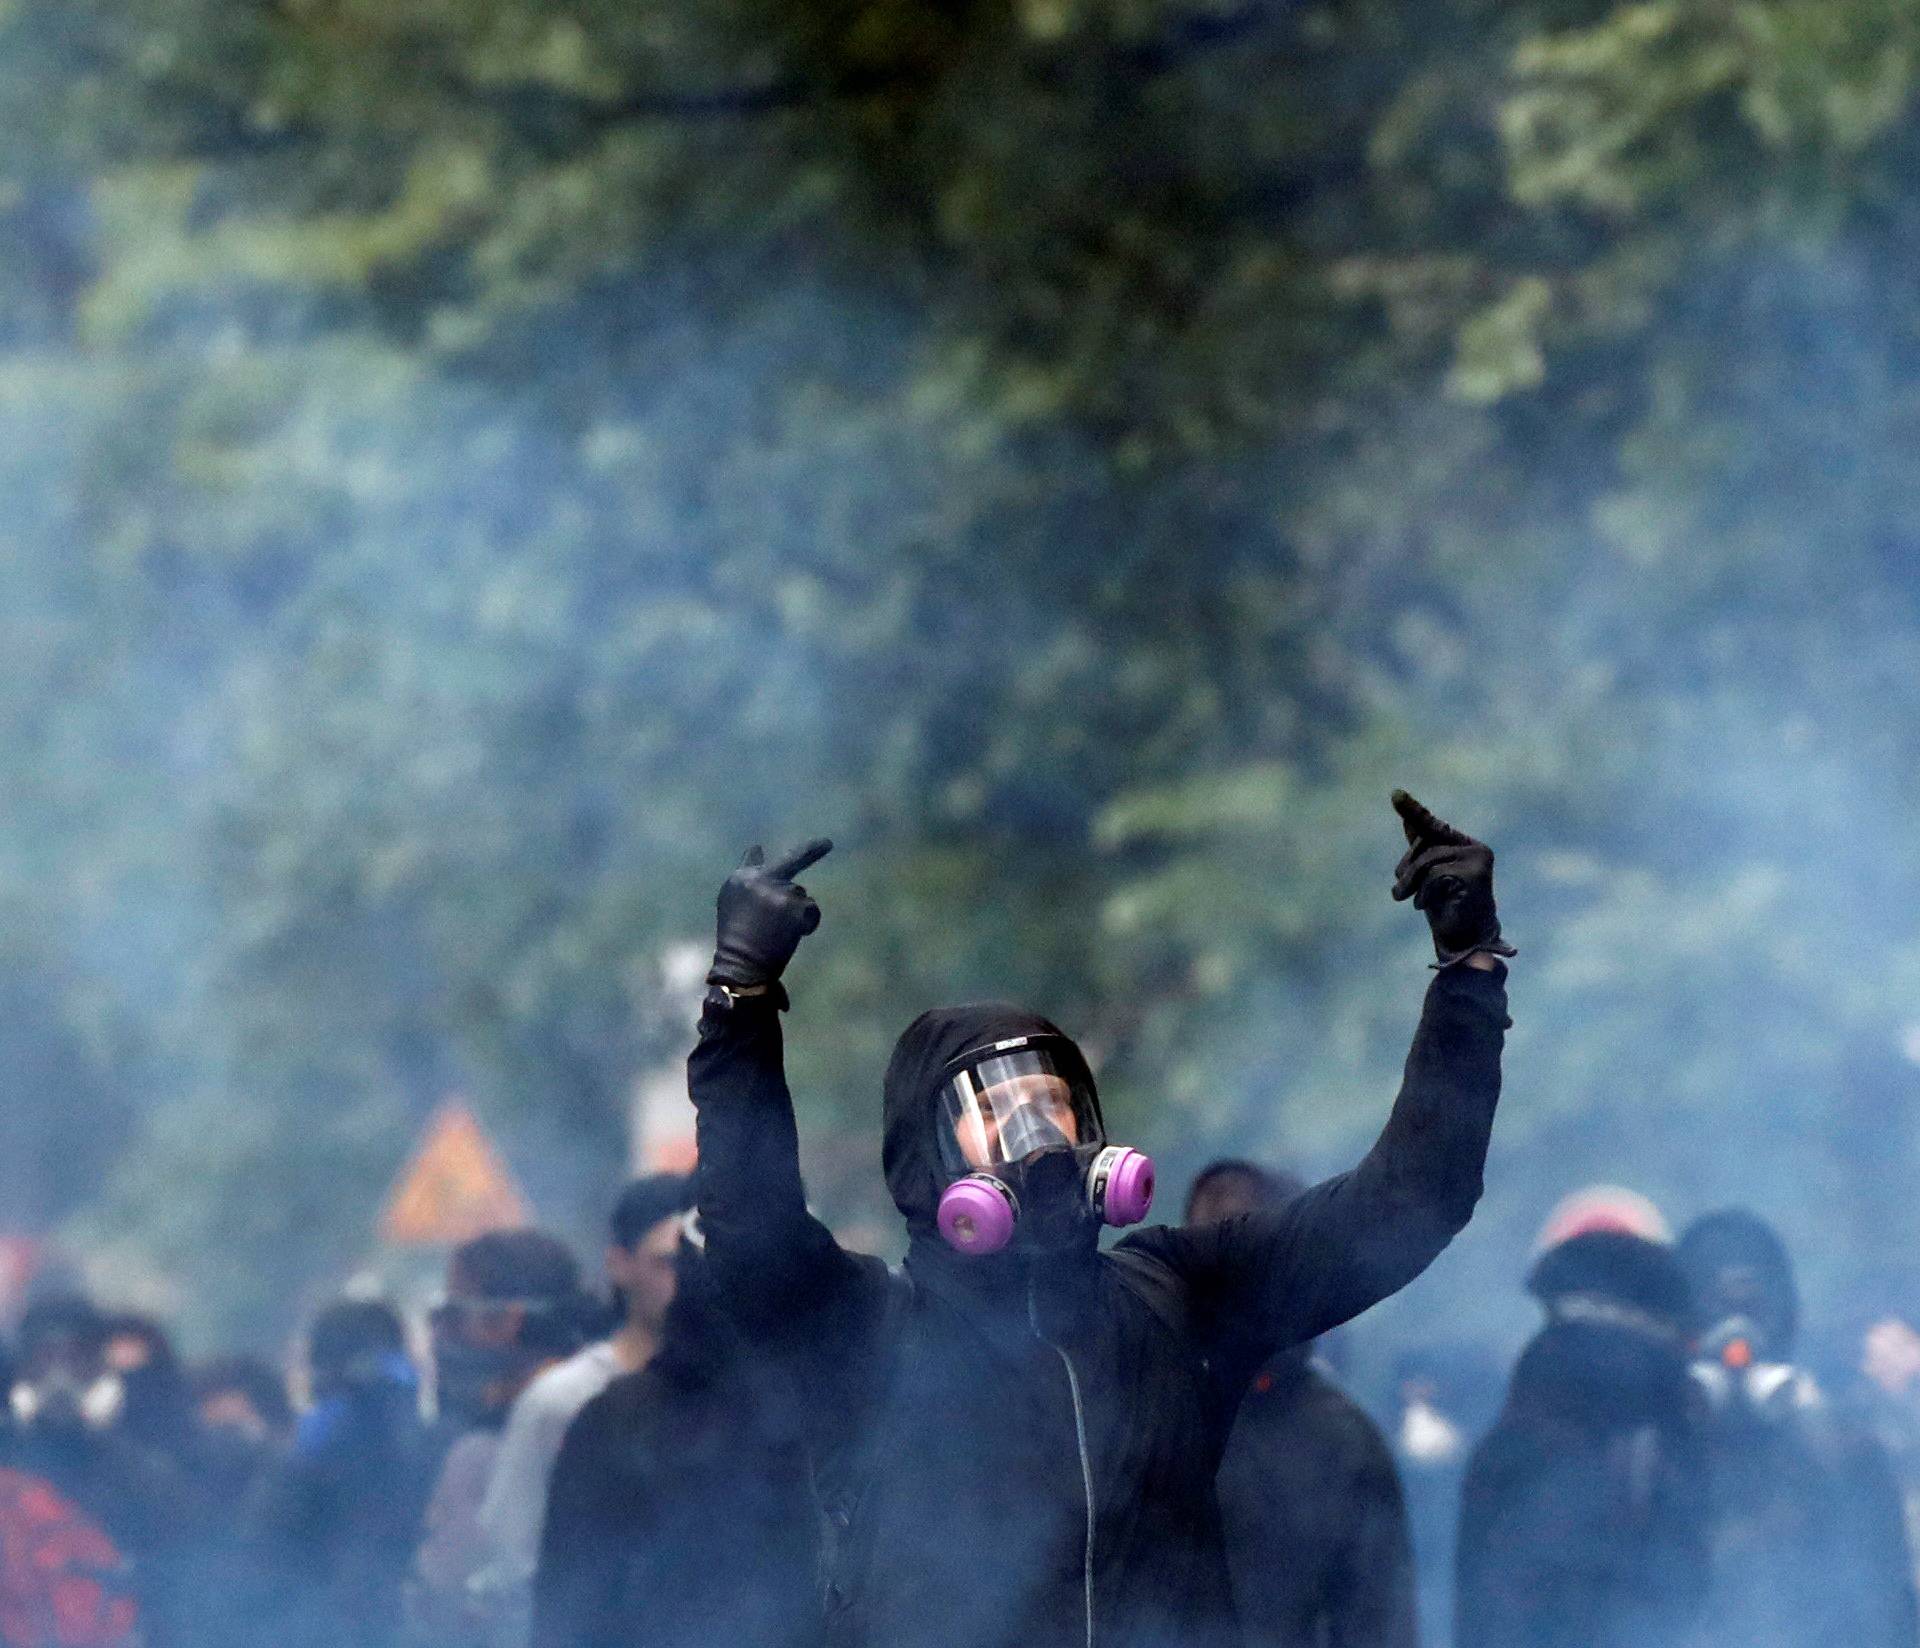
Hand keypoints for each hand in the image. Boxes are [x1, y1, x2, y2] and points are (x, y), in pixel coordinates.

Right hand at [708, 838, 833, 990]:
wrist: (742, 965)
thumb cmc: (738, 938)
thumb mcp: (733, 902)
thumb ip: (748, 875)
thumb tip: (756, 847)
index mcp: (741, 878)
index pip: (757, 860)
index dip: (771, 858)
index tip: (777, 848)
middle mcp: (759, 879)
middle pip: (793, 859)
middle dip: (813, 850)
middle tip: (828, 843)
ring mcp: (779, 892)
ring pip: (802, 895)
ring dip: (796, 911)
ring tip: (778, 931)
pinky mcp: (795, 908)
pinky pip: (811, 911)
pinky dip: (806, 924)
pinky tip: (790, 935)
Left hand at [1390, 791, 1514, 967]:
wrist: (1464, 941)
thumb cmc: (1445, 906)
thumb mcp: (1428, 874)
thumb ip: (1423, 848)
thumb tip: (1408, 820)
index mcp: (1467, 845)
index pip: (1433, 825)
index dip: (1413, 810)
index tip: (1395, 794)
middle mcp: (1477, 849)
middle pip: (1426, 843)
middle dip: (1407, 867)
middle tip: (1399, 891)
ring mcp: (1478, 862)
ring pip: (1428, 860)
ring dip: (1411, 883)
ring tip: (1408, 899)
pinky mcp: (1475, 877)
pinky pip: (1435, 876)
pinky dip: (1424, 893)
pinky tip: (1427, 905)